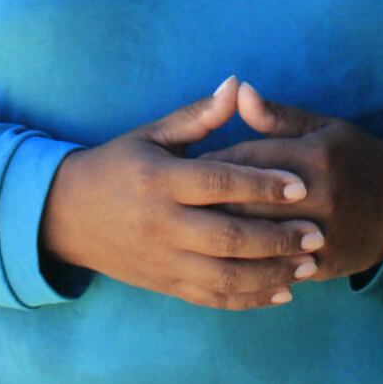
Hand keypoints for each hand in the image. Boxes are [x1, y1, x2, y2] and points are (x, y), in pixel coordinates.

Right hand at [40, 77, 323, 309]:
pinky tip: (282, 291)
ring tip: (309, 266)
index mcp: (159, 180)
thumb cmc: (117, 164)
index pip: (218, 183)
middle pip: (228, 237)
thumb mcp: (151, 134)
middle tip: (317, 234)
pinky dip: (250, 299)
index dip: (262, 184)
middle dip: (277, 238)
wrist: (65, 215)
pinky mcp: (165, 285)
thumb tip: (236, 84)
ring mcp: (162, 260)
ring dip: (271, 274)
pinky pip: (212, 298)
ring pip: (225, 276)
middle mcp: (161, 224)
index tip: (301, 185)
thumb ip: (198, 116)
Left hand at [201, 82, 382, 281]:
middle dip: (207, 203)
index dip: (211, 163)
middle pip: (244, 202)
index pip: (246, 159)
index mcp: (313, 157)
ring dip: (221, 236)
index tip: (184, 166)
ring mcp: (320, 235)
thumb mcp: (322, 127)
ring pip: (254, 240)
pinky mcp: (320, 266)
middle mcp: (317, 197)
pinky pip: (272, 269)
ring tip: (193, 230)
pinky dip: (245, 265)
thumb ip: (276, 116)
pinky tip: (220, 260)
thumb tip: (238, 91)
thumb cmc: (353, 157)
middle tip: (179, 202)